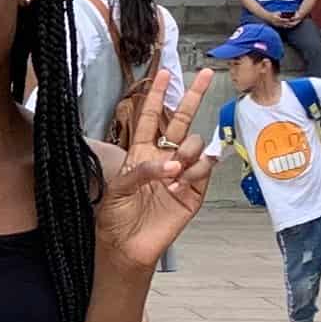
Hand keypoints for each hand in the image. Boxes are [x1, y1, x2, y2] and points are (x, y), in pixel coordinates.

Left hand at [94, 68, 219, 275]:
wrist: (127, 247)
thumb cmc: (116, 217)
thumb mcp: (118, 189)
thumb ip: (142, 171)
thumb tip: (171, 163)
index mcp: (141, 153)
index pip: (152, 118)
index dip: (157, 96)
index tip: (164, 74)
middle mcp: (164, 158)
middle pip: (182, 121)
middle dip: (192, 97)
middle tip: (203, 75)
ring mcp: (182, 173)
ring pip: (195, 144)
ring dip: (185, 153)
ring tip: (172, 174)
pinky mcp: (195, 191)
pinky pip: (204, 169)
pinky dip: (194, 172)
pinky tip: (179, 184)